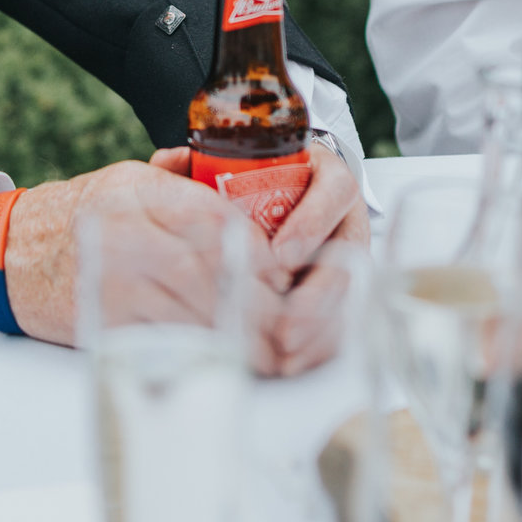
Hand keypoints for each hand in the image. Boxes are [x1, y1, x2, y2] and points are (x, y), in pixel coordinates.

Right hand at [0, 157, 266, 349]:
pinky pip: (164, 340)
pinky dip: (203, 354)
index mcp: (139, 191)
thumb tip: (247, 194)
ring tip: (276, 349)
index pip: (214, 218)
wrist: (3, 254)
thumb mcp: (128, 179)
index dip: (259, 252)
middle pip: (211, 270)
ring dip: (242, 336)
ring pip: (193, 309)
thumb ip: (185, 184)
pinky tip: (231, 363)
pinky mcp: (103, 320)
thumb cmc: (77, 216)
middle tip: (293, 320)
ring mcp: (113, 279)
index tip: (287, 274)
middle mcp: (127, 232)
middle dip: (260, 301)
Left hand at [155, 135, 369, 375]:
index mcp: (329, 178)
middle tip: (284, 322)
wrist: (303, 187)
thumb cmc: (269, 177)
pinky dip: (322, 341)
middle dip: (317, 293)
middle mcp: (347, 217)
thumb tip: (169, 161)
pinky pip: (346, 316)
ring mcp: (352, 254)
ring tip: (287, 350)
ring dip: (319, 325)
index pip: (334, 192)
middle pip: (348, 254)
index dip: (311, 224)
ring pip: (349, 291)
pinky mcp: (349, 285)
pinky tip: (297, 360)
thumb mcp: (248, 161)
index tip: (282, 256)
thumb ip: (208, 161)